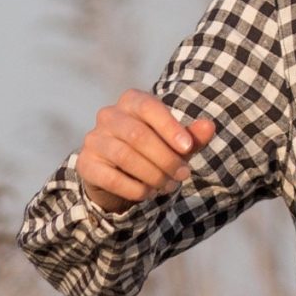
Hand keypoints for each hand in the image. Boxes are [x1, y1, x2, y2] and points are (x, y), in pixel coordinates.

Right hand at [76, 90, 216, 213]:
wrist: (118, 175)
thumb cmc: (152, 152)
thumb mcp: (176, 144)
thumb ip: (192, 136)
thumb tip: (210, 126)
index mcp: (131, 102)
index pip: (148, 107)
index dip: (169, 127)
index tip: (188, 148)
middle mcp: (108, 115)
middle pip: (137, 135)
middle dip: (165, 158)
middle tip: (183, 175)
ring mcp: (94, 139)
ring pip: (125, 156)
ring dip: (152, 175)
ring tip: (168, 186)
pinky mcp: (86, 164)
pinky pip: (111, 177)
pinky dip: (134, 188)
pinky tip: (148, 193)